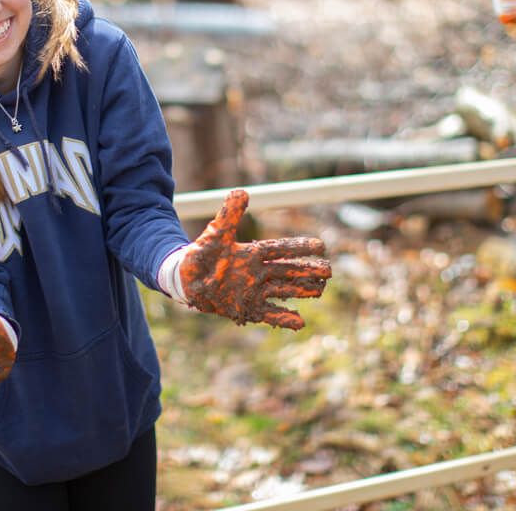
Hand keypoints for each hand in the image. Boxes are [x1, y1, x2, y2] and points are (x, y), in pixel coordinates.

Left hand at [180, 189, 331, 329]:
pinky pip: (269, 314)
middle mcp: (257, 272)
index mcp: (252, 253)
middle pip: (288, 271)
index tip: (320, 245)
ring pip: (284, 290)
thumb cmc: (200, 254)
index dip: (299, 247)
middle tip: (330, 270)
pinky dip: (284, 318)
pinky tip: (301, 323)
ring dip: (302, 291)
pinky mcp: (247, 308)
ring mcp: (254, 291)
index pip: (280, 249)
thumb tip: (242, 191)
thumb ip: (229, 215)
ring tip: (321, 290)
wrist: (186, 279)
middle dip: (308, 270)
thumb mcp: (215, 234)